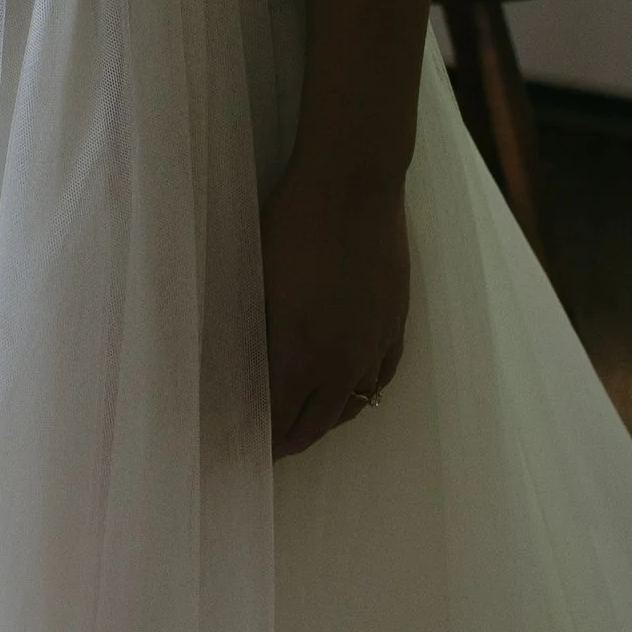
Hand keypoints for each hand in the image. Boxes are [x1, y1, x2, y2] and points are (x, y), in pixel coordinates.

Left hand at [260, 162, 409, 456]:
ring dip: (324, 419)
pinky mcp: (395, 324)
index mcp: (297, 355)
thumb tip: (241, 365)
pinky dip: (362, 391)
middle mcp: (340, 364)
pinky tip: (351, 389)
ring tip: (303, 420)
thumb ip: (254, 332)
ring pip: (351, 406)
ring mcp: (373, 346)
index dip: (255, 437)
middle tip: (265, 445)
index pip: (275, 419)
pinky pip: (381, 377)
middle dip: (287, 441)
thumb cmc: (291, 224)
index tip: (237, 446)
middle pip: (314, 425)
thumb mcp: (256, 279)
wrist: (353, 186)